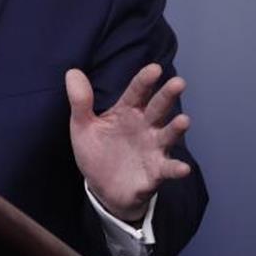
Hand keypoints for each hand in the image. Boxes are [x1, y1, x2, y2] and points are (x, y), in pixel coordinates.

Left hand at [67, 63, 191, 222]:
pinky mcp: (155, 172)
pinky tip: (182, 168)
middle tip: (178, 82)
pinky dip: (176, 168)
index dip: (144, 80)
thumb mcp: (82, 126)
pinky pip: (167, 169)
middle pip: (157, 108)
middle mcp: (144, 127)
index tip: (154, 68)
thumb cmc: (96, 151)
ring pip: (167, 135)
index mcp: (126, 112)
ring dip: (176, 128)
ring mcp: (152, 148)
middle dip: (167, 96)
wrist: (102, 187)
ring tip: (184, 120)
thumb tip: (72, 72)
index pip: (136, 92)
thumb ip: (80, 101)